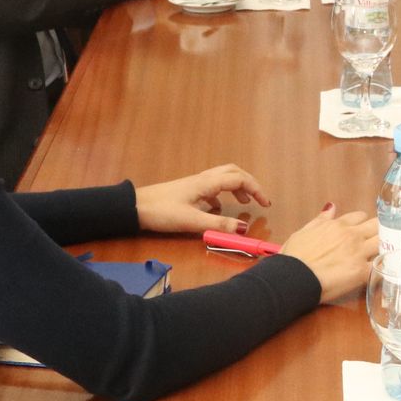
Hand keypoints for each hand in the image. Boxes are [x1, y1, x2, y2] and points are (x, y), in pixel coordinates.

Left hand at [134, 163, 268, 233]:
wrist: (133, 208)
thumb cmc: (162, 211)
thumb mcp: (191, 221)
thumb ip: (218, 224)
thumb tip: (244, 228)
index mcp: (207, 183)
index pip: (240, 179)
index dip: (256, 189)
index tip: (266, 205)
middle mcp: (203, 179)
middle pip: (233, 172)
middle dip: (250, 183)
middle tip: (259, 199)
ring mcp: (195, 184)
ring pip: (223, 178)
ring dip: (237, 187)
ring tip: (244, 203)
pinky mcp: (187, 191)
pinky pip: (211, 187)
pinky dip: (221, 195)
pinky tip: (218, 209)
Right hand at [278, 204, 379, 300]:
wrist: (292, 278)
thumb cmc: (294, 257)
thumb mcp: (303, 232)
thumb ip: (320, 219)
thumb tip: (331, 206)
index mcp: (338, 225)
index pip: (360, 216)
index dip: (362, 223)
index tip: (362, 230)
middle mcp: (352, 236)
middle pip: (377, 225)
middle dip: (379, 230)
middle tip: (378, 240)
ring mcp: (359, 253)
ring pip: (383, 242)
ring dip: (385, 246)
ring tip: (385, 253)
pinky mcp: (362, 271)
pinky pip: (379, 265)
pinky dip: (382, 267)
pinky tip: (383, 270)